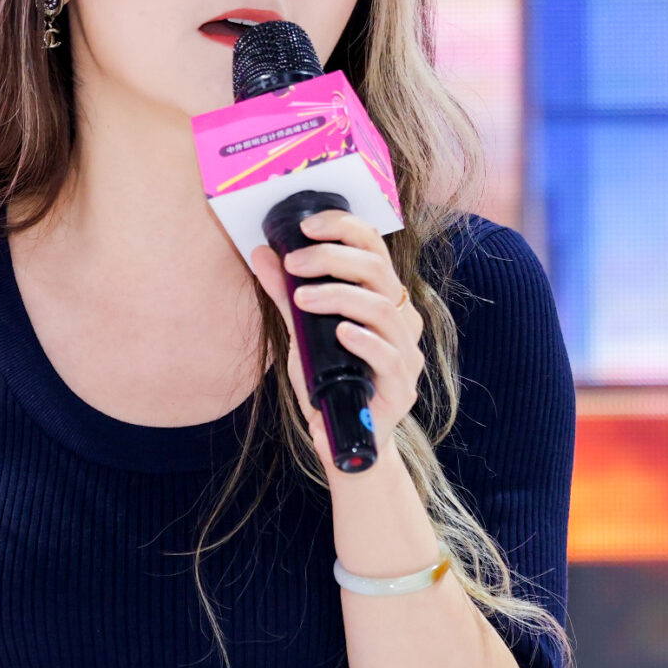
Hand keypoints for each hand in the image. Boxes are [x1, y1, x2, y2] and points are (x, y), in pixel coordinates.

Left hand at [246, 208, 424, 459]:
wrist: (342, 439)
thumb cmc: (328, 381)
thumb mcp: (302, 331)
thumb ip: (286, 294)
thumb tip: (261, 253)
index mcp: (383, 299)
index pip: (374, 249)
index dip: (345, 228)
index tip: (306, 227)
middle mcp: (401, 321)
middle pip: (378, 271)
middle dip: (332, 259)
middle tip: (293, 263)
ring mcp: (406, 354)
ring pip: (383, 309)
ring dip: (339, 296)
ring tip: (301, 298)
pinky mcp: (402, 388)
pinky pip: (389, 356)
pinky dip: (363, 340)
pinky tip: (340, 332)